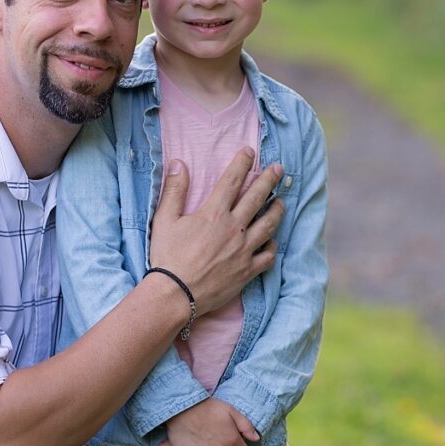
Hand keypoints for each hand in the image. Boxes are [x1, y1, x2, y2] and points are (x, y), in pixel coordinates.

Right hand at [147, 149, 284, 314]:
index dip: (242, 163)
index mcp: (214, 214)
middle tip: (278, 168)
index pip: (232, 181)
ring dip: (277, 210)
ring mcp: (244, 250)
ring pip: (269, 225)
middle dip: (270, 180)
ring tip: (281, 202)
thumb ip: (174, 191)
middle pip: (257, 198)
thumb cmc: (167, 257)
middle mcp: (234, 229)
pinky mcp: (248, 270)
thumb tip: (178, 164)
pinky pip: (268, 256)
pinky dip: (272, 246)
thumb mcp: (164, 220)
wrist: (176, 294)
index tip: (250, 151)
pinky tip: (272, 241)